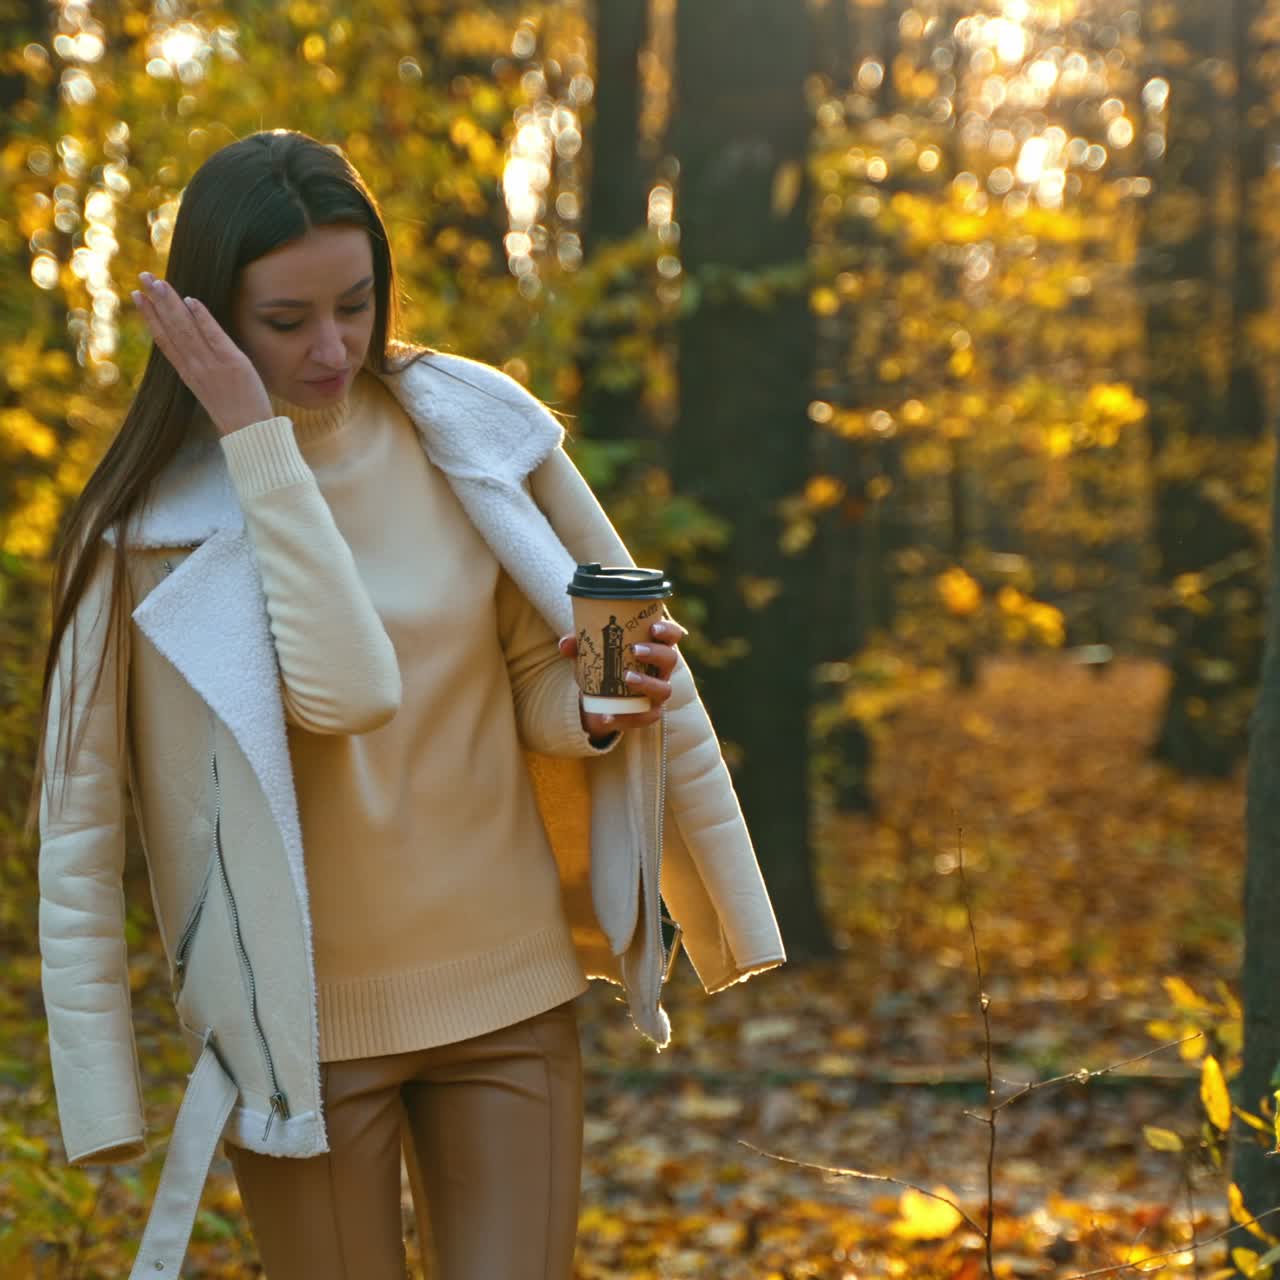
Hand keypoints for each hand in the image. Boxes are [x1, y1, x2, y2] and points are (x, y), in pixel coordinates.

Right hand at [131, 272, 273, 437]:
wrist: (249, 432)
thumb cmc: (233, 411)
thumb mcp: (206, 388)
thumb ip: (197, 365)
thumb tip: (193, 340)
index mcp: (187, 372)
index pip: (163, 339)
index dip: (150, 316)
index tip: (138, 296)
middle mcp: (195, 366)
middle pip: (171, 328)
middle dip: (157, 301)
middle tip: (143, 276)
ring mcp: (212, 364)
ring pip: (187, 329)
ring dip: (173, 303)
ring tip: (159, 283)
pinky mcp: (233, 362)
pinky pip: (214, 336)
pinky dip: (202, 318)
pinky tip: (191, 300)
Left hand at [558, 618, 685, 739]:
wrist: (599, 698)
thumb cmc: (602, 664)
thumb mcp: (590, 652)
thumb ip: (579, 644)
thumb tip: (565, 644)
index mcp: (654, 647)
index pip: (672, 635)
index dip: (668, 631)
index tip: (653, 627)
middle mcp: (661, 669)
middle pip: (670, 659)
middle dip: (656, 653)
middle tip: (635, 650)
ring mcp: (658, 692)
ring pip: (664, 689)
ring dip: (647, 683)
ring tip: (626, 677)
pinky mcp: (649, 713)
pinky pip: (645, 717)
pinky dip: (626, 718)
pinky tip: (607, 717)